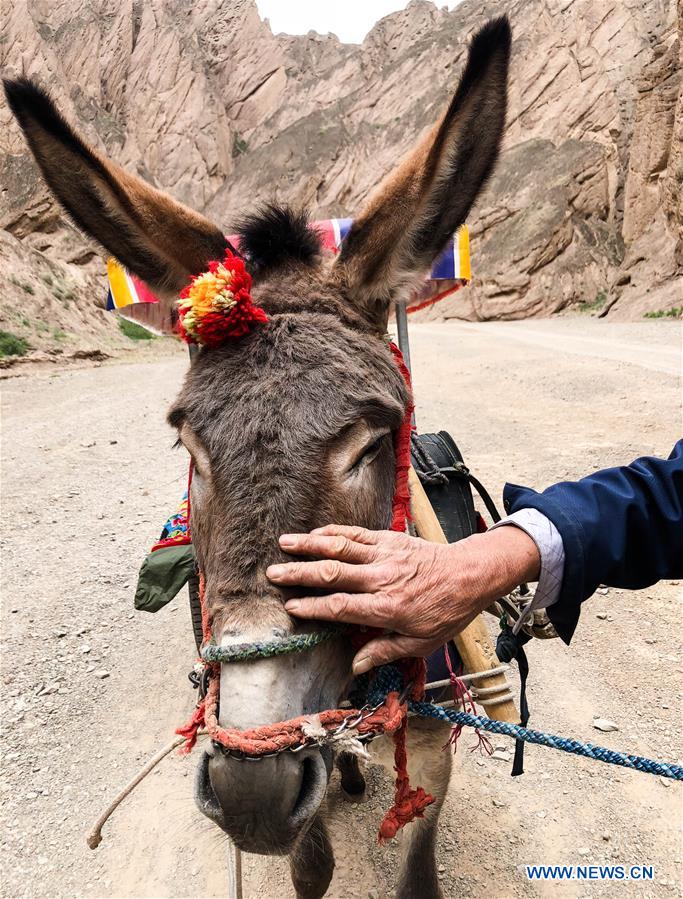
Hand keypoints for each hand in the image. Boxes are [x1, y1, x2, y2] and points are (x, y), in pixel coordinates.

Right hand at [266, 524, 539, 674]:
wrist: (470, 575)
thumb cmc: (446, 612)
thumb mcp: (420, 643)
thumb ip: (384, 651)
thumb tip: (354, 665)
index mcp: (386, 607)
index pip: (340, 607)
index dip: (312, 607)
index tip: (290, 606)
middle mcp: (381, 579)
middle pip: (332, 574)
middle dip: (299, 573)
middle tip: (273, 573)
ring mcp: (384, 555)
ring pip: (341, 547)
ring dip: (310, 544)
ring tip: (283, 543)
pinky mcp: (390, 539)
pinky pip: (357, 534)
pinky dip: (334, 532)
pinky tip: (315, 533)